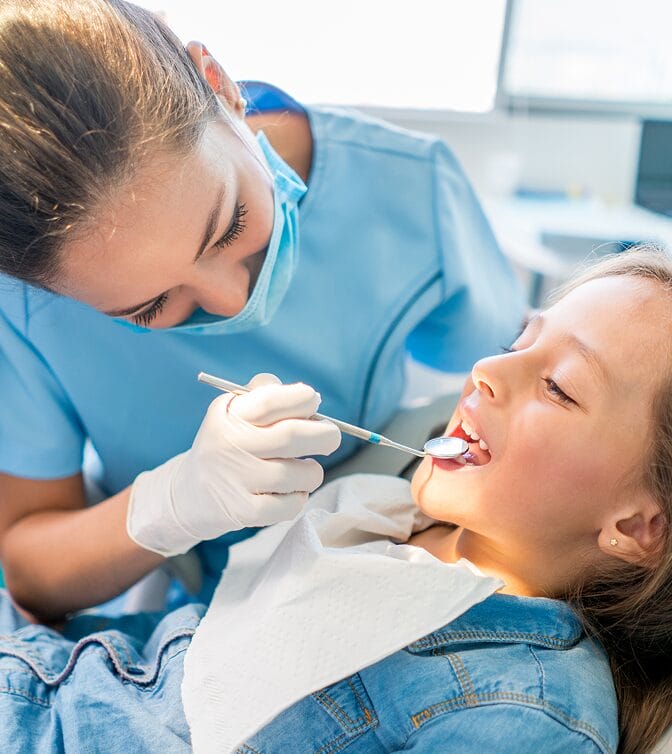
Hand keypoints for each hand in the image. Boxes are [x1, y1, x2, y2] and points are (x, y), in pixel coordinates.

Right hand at [127, 374, 340, 556]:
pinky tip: (288, 491)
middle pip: (292, 436)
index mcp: (229, 415)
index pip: (272, 400)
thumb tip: (308, 398)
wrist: (188, 495)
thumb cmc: (226, 445)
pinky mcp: (243, 511)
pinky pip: (291, 505)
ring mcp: (236, 479)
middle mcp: (230, 445)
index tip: (313, 403)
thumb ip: (265, 394)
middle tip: (330, 437)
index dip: (303, 399)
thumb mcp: (233, 412)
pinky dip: (299, 497)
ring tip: (302, 470)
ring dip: (312, 472)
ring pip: (300, 474)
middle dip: (325, 435)